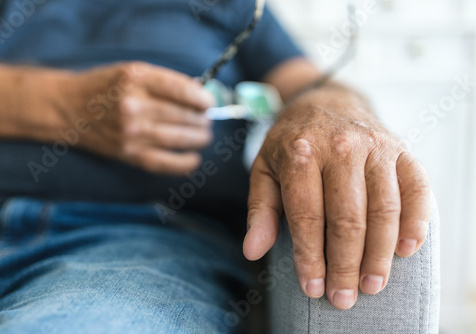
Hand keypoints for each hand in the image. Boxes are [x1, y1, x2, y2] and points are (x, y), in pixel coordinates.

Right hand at [61, 62, 214, 174]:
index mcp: (136, 78)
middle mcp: (134, 105)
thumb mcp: (132, 72)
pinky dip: (185, 163)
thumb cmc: (104, 87)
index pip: (183, 90)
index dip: (203, 99)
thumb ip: (164, 81)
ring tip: (204, 135)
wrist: (68, 108)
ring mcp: (131, 132)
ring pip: (180, 138)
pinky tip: (194, 159)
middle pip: (185, 115)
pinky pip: (165, 163)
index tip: (209, 103)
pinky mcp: (129, 154)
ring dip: (200, 138)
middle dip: (203, 119)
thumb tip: (200, 95)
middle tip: (207, 120)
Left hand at [243, 91, 429, 309]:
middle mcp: (340, 147)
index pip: (307, 216)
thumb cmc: (291, 142)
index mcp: (301, 153)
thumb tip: (252, 251)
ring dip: (379, 254)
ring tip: (371, 285)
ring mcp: (375, 147)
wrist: (325, 102)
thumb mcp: (264, 169)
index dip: (310, 257)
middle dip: (345, 265)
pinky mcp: (401, 149)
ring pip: (383, 210)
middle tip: (343, 297)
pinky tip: (406, 250)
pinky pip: (416, 189)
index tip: (313, 287)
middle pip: (347, 219)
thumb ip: (260, 210)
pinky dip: (416, 222)